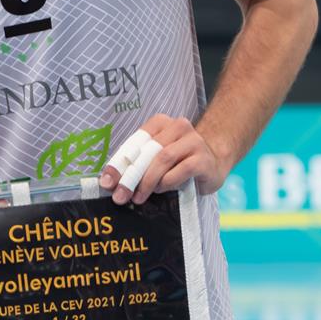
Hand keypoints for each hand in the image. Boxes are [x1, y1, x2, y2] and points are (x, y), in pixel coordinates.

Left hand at [98, 115, 226, 205]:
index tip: (106, 182)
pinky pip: (181, 170)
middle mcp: (178, 126)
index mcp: (161, 122)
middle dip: (130, 176)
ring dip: (147, 181)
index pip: (135, 141)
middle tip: (119, 196)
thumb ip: (137, 163)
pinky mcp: (203, 158)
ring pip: (163, 158)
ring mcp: (193, 141)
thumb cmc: (179, 161)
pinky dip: (167, 182)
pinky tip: (161, 189)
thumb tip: (110, 181)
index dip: (119, 163)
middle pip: (147, 151)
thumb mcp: (156, 158)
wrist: (213, 163)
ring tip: (138, 197)